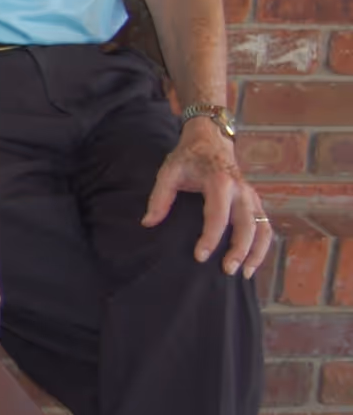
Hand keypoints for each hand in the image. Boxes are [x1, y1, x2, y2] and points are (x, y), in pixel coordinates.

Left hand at [143, 117, 273, 277]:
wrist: (211, 141)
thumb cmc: (188, 157)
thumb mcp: (169, 171)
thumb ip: (159, 197)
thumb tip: (148, 223)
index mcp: (219, 182)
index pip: (217, 215)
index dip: (210, 238)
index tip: (200, 256)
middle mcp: (241, 190)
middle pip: (247, 225)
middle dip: (239, 250)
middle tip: (227, 270)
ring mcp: (252, 196)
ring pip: (262, 228)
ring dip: (257, 252)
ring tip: (245, 274)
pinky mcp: (256, 202)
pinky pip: (265, 226)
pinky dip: (263, 245)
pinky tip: (253, 262)